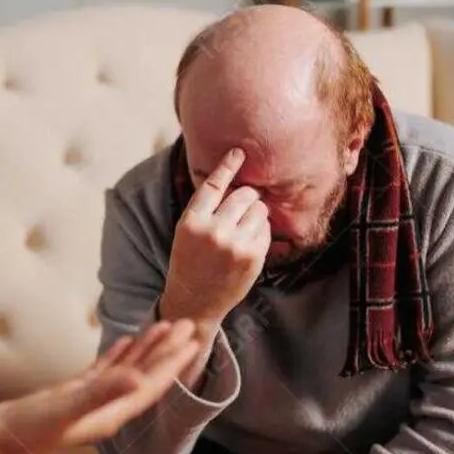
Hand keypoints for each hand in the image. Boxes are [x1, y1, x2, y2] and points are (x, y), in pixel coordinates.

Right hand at [0, 321, 200, 453]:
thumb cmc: (28, 432)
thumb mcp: (66, 409)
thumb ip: (102, 393)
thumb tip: (137, 379)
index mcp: (112, 413)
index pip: (150, 384)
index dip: (173, 363)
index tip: (192, 340)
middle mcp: (107, 408)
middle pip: (145, 375)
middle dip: (167, 351)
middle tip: (187, 323)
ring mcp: (91, 401)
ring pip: (127, 371)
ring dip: (147, 349)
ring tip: (163, 325)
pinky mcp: (74, 395)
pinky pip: (104, 371)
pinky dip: (118, 355)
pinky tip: (125, 341)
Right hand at [159, 148, 269, 328]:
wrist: (195, 300)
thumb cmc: (190, 261)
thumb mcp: (187, 232)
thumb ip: (206, 208)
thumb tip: (236, 181)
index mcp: (192, 222)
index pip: (212, 185)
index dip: (227, 167)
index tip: (239, 152)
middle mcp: (214, 231)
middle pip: (243, 194)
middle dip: (247, 196)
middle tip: (243, 206)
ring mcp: (235, 245)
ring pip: (259, 209)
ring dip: (256, 212)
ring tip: (244, 227)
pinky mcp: (253, 257)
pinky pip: (266, 229)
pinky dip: (261, 230)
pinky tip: (248, 242)